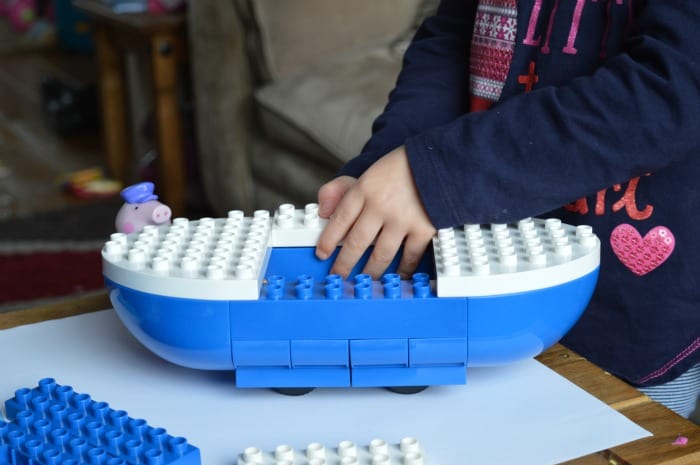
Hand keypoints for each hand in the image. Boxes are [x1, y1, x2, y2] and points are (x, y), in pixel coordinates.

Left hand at [315, 146, 435, 278]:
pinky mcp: (423, 228)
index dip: (328, 240)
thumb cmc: (403, 169)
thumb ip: (340, 189)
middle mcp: (381, 205)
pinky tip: (398, 275)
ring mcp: (402, 219)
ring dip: (370, 271)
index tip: (322, 254)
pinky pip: (410, 256)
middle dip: (344, 263)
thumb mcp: (368, 172)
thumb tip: (323, 211)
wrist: (440, 161)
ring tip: (363, 280)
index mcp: (365, 189)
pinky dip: (404, 269)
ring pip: (381, 254)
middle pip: (356, 242)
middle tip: (337, 275)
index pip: (339, 220)